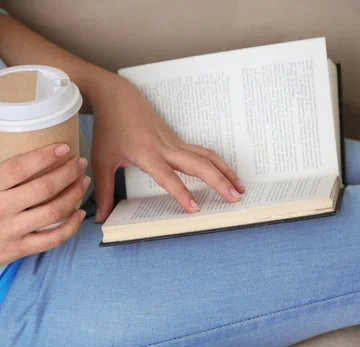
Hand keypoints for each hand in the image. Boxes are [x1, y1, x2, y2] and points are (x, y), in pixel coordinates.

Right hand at [0, 144, 89, 265]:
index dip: (44, 156)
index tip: (63, 148)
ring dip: (73, 195)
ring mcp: (12, 231)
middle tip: (80, 164)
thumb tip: (32, 155)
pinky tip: (79, 213)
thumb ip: (2, 173)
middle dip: (67, 173)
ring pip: (53, 212)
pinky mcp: (20, 249)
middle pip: (43, 189)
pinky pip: (53, 238)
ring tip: (83, 182)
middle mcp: (1, 209)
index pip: (19, 168)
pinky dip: (71, 226)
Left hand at [90, 75, 244, 222]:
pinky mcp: (178, 139)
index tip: (195, 209)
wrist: (116, 95)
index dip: (182, 193)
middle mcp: (164, 147)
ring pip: (206, 156)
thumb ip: (103, 191)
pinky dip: (218, 164)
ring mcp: (174, 142)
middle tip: (234, 199)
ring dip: (225, 172)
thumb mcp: (102, 160)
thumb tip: (100, 218)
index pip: (168, 177)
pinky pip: (203, 152)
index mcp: (146, 153)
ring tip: (240, 189)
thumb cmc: (108, 128)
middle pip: (198, 164)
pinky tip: (227, 175)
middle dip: (218, 182)